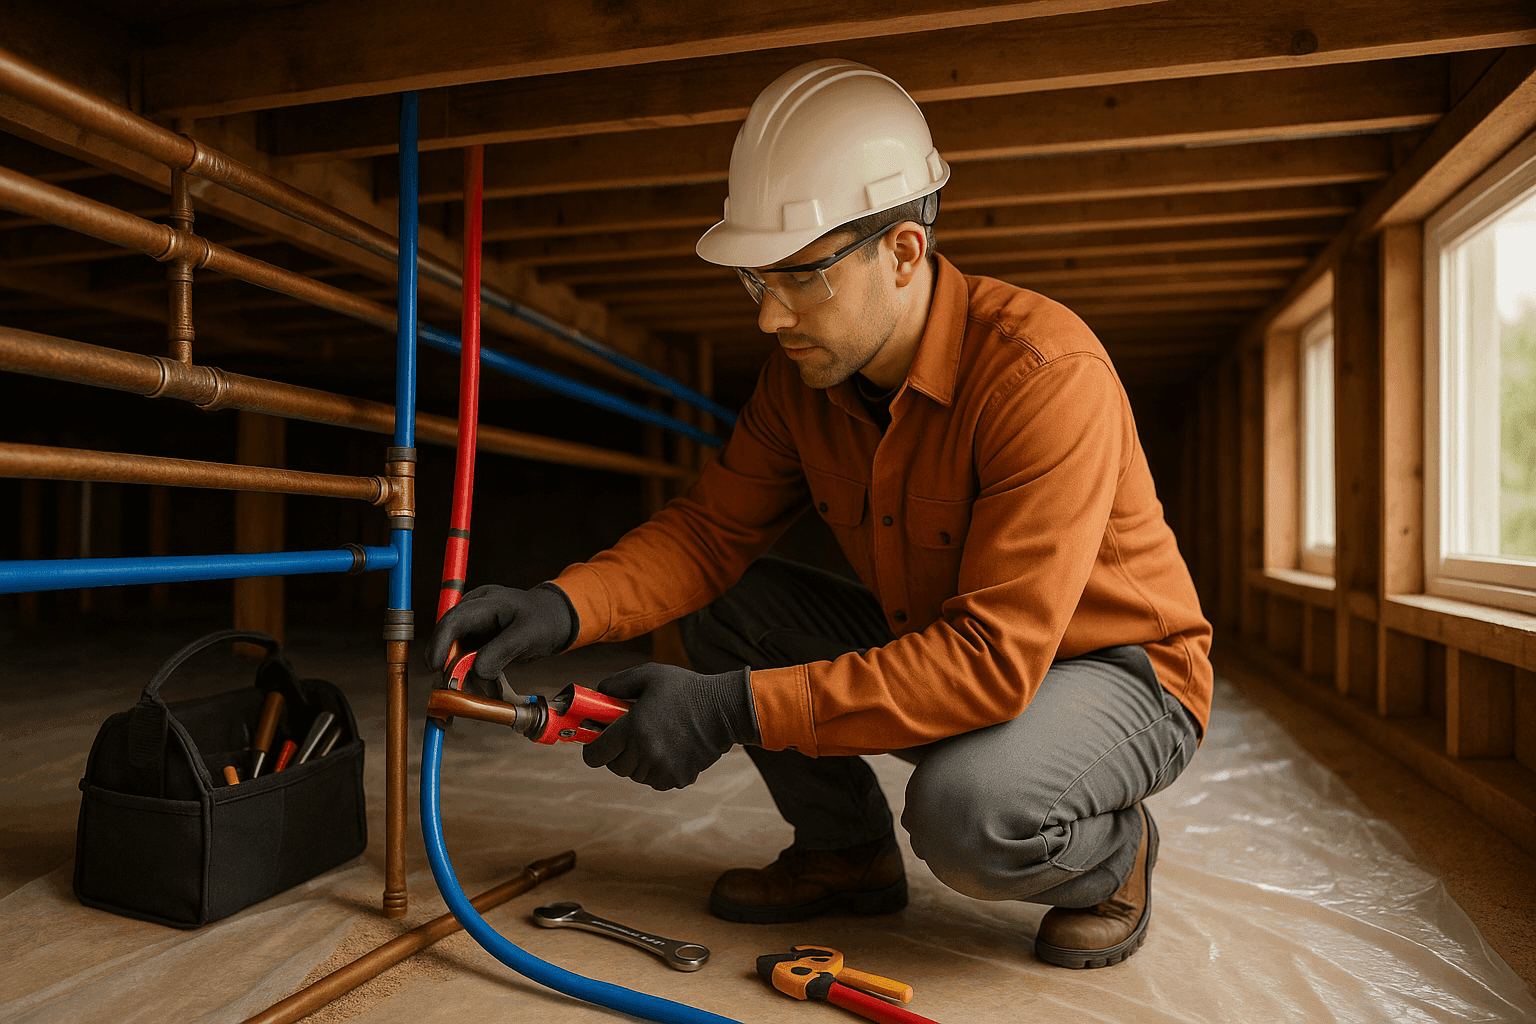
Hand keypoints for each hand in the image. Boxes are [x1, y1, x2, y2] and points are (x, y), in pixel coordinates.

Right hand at [424, 583, 575, 687]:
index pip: (453, 621)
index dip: (439, 644)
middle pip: (448, 636)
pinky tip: (477, 684)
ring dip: (457, 671)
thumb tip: (478, 671)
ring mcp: (475, 623)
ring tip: (466, 688)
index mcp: (487, 602)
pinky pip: (465, 656)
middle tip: (448, 685)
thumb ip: (502, 651)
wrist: (554, 619)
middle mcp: (475, 610)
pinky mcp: (477, 637)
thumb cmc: (544, 621)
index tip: (436, 667)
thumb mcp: (528, 635)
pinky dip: (468, 672)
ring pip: (454, 649)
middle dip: (445, 662)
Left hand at [583, 663, 757, 790]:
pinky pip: (656, 781)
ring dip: (637, 762)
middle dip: (616, 753)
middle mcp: (645, 753)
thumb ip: (618, 683)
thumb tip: (598, 693)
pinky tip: (668, 751)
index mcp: (633, 729)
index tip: (597, 742)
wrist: (724, 708)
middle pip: (615, 767)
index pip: (595, 755)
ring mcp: (662, 769)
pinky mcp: (678, 778)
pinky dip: (657, 770)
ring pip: (635, 775)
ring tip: (652, 741)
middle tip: (627, 738)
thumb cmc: (686, 689)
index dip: (592, 749)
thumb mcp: (649, 674)